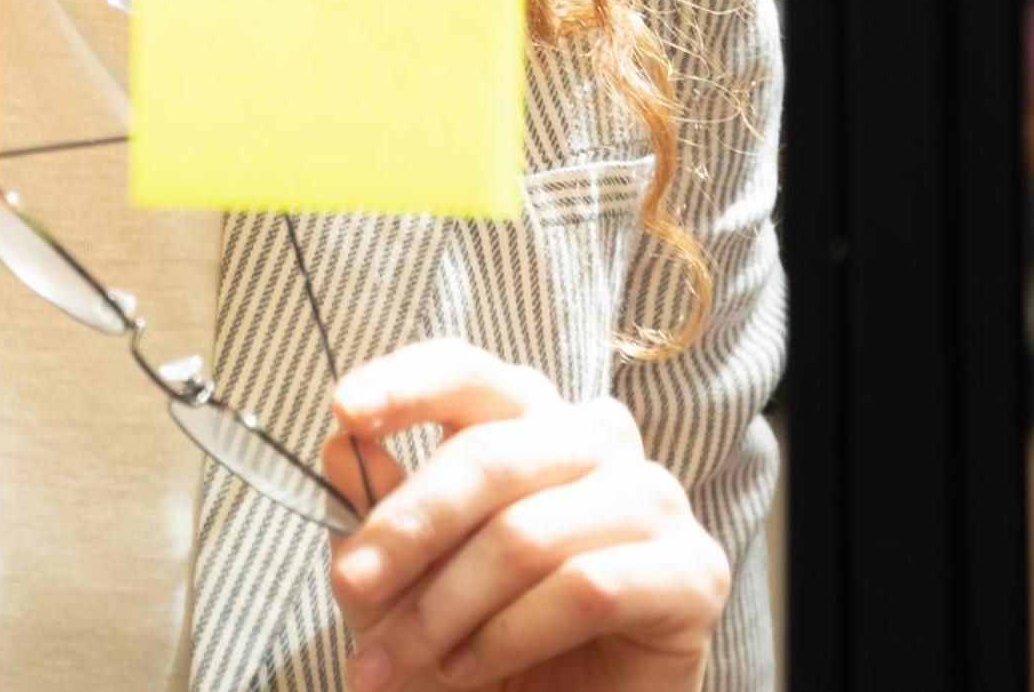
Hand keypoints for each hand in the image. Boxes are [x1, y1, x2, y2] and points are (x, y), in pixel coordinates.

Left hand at [319, 339, 724, 691]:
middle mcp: (598, 439)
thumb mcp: (411, 570)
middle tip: (351, 589)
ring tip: (397, 659)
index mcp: (531, 416)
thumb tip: (341, 446)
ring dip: (446, 607)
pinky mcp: (692, 571)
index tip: (344, 411)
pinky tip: (467, 668)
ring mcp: (652, 499)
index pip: (469, 371)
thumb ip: (382, 505)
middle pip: (490, 457)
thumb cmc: (484, 628)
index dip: (406, 384)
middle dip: (407, 531)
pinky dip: (509, 636)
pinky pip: (585, 589)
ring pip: (528, 534)